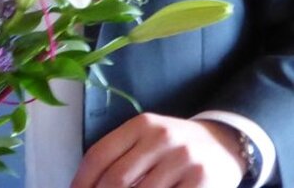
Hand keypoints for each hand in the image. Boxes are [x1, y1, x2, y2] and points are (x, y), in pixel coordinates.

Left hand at [70, 113, 244, 187]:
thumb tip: (87, 184)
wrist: (225, 144)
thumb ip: (122, 155)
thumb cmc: (175, 146)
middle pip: (117, 178)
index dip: (82, 180)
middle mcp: (161, 137)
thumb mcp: (148, 138)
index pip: (99, 154)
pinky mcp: (203, 180)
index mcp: (141, 124)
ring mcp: (184, 160)